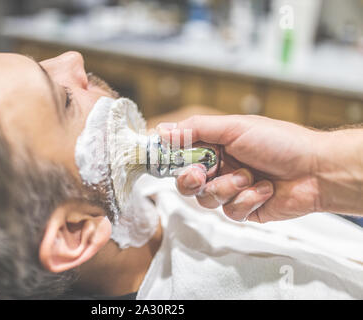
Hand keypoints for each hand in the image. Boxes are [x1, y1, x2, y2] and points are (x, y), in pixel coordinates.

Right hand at [157, 115, 323, 222]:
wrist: (315, 170)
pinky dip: (247, 200)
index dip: (168, 159)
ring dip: (228, 188)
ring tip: (250, 177)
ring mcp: (231, 190)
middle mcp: (219, 168)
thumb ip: (196, 129)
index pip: (180, 154)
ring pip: (207, 199)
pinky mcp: (244, 209)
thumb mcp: (234, 127)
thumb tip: (162, 130)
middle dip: (191, 180)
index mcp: (215, 146)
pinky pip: (230, 211)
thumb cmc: (279, 142)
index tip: (159, 160)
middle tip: (200, 175)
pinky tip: (265, 189)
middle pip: (186, 182)